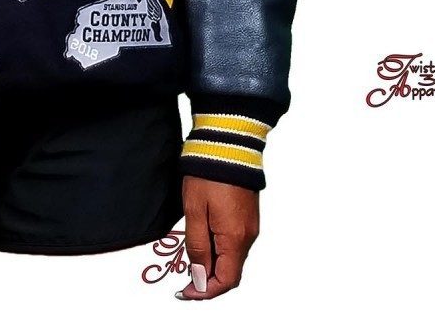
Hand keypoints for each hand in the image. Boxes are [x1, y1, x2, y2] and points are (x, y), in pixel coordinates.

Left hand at [175, 175, 258, 299]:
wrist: (227, 142)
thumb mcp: (194, 211)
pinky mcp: (247, 215)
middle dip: (208, 278)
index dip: (206, 291)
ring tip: (190, 255)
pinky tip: (202, 239)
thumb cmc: (208, 173)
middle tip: (184, 277)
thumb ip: (197, 246)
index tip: (187, 291)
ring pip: (232, 257)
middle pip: (230, 271)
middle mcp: (248, 235)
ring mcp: (250, 225)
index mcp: (235, 237)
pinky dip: (219, 248)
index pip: (226, 280)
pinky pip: (234, 242)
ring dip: (212, 262)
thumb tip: (200, 277)